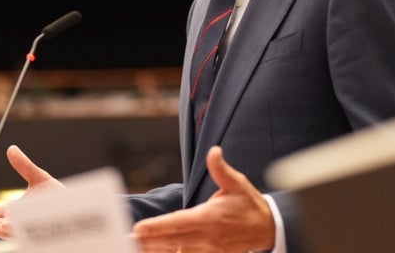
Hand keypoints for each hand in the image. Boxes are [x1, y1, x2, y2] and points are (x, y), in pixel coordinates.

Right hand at [0, 144, 64, 238]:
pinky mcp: (31, 232)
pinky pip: (14, 233)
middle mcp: (16, 222)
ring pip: (1, 230)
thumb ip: (23, 165)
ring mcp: (23, 228)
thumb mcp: (38, 178)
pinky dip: (0, 230)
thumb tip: (11, 149)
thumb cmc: (57, 196)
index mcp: (15, 211)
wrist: (75, 208)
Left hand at [132, 146, 275, 252]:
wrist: (266, 228)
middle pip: (171, 240)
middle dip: (148, 240)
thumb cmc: (248, 203)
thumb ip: (221, 169)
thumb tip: (214, 151)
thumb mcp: (237, 183)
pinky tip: (155, 252)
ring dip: (155, 250)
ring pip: (176, 251)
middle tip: (127, 240)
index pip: (178, 222)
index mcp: (209, 217)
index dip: (158, 227)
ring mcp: (208, 250)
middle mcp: (206, 236)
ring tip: (135, 246)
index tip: (140, 228)